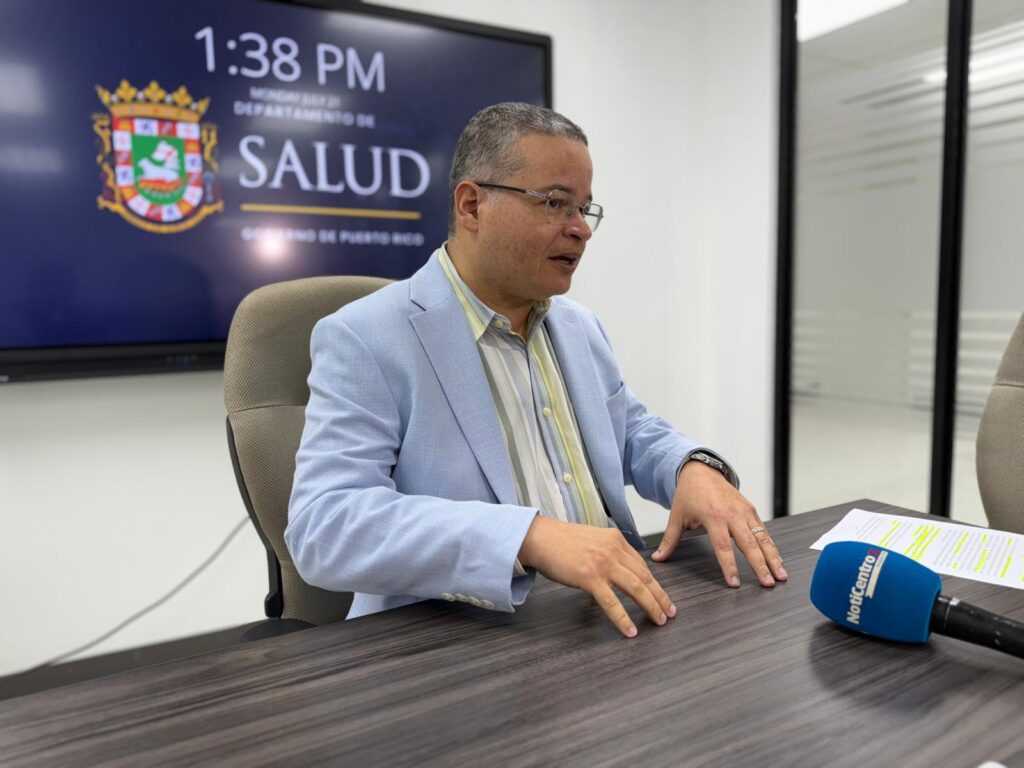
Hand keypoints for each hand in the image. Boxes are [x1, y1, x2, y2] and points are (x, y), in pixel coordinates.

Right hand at [518, 516, 675, 637]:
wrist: (539, 537)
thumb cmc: (560, 540)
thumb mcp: (592, 539)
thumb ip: (608, 551)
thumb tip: (619, 570)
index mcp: (616, 539)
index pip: (642, 565)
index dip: (654, 583)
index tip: (661, 595)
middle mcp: (613, 550)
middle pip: (645, 577)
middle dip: (660, 596)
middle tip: (669, 612)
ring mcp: (603, 564)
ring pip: (635, 588)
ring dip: (650, 607)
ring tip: (658, 621)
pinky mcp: (589, 577)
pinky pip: (612, 602)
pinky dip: (623, 618)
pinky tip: (630, 630)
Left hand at [651, 461, 787, 587]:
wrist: (701, 471)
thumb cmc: (688, 494)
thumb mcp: (676, 516)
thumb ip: (669, 539)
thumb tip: (657, 559)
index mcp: (712, 516)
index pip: (723, 546)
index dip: (729, 566)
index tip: (735, 583)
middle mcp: (732, 514)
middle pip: (748, 544)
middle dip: (760, 565)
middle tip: (768, 583)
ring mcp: (744, 511)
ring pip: (762, 537)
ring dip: (773, 557)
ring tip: (781, 576)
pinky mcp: (751, 510)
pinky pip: (764, 530)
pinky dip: (772, 546)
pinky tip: (778, 561)